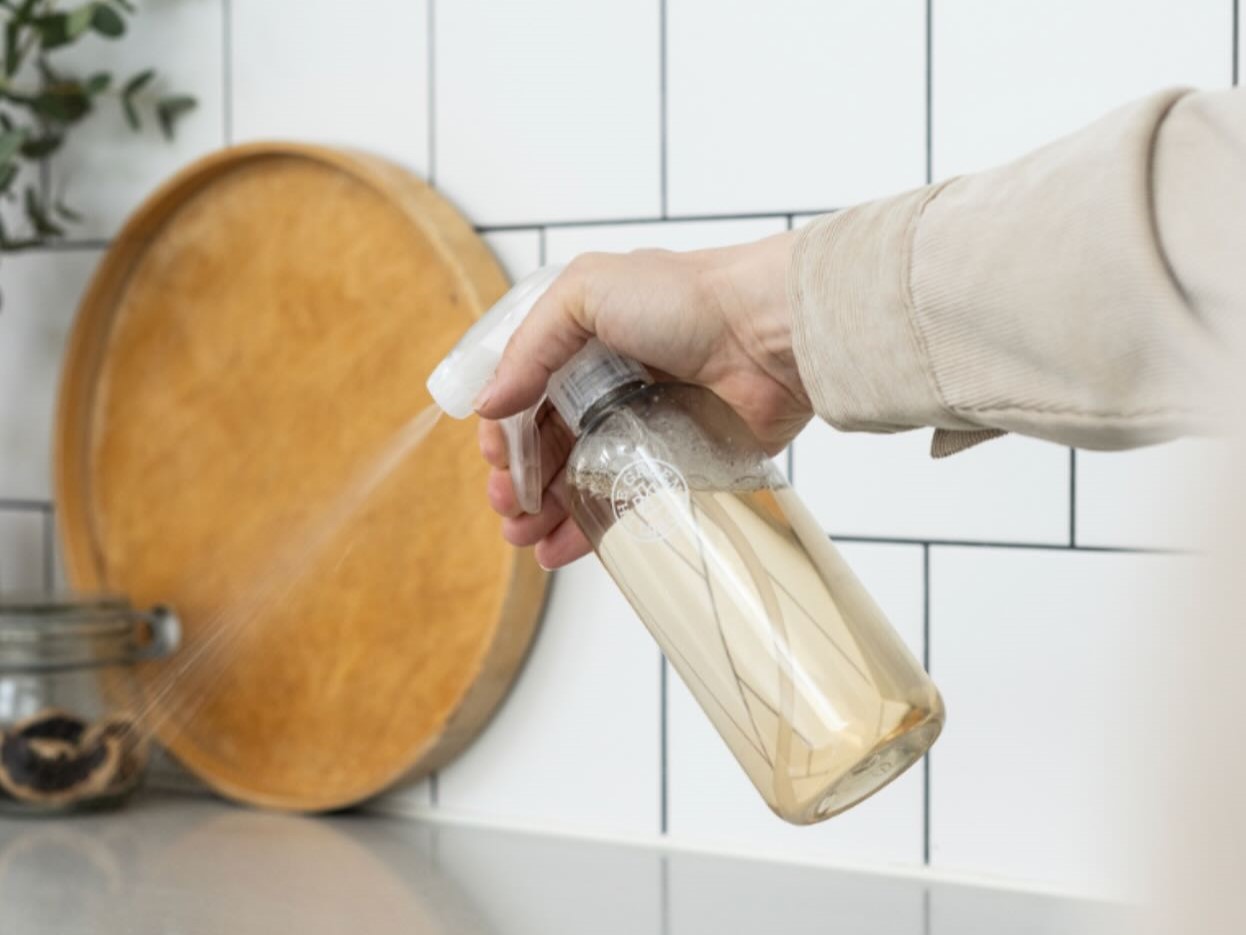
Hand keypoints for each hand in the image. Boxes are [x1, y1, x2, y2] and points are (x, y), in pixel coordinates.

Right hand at [475, 231, 809, 568]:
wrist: (769, 332)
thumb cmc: (684, 299)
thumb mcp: (585, 293)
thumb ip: (528, 347)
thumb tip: (487, 405)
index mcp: (583, 342)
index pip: (526, 394)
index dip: (505, 430)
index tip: (496, 460)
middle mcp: (609, 385)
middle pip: (547, 444)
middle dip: (519, 479)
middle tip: (508, 507)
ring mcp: (642, 428)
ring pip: (579, 480)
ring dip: (544, 511)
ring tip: (524, 536)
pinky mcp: (677, 465)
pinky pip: (624, 504)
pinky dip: (588, 530)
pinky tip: (558, 548)